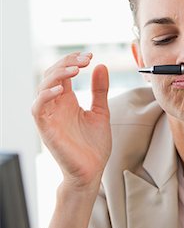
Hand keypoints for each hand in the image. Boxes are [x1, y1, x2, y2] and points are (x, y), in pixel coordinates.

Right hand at [32, 52, 111, 188]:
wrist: (92, 171)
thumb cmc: (94, 145)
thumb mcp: (100, 111)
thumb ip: (99, 90)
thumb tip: (101, 66)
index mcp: (67, 100)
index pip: (63, 72)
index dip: (73, 60)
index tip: (90, 56)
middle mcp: (56, 105)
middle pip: (51, 74)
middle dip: (67, 62)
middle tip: (85, 59)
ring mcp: (50, 116)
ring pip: (43, 86)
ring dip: (58, 74)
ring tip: (76, 69)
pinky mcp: (46, 128)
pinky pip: (38, 108)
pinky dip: (45, 95)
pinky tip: (60, 89)